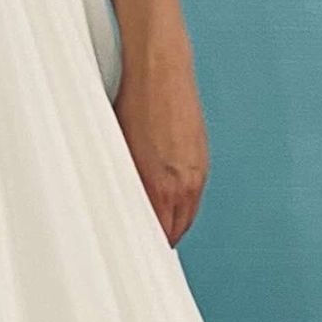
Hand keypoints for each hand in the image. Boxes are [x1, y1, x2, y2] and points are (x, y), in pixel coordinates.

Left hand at [113, 43, 209, 243]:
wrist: (160, 68)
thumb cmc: (134, 103)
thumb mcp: (119, 151)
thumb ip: (125, 186)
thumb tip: (119, 208)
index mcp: (160, 186)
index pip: (158, 236)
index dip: (144, 247)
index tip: (132, 252)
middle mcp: (185, 183)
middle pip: (175, 231)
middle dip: (159, 239)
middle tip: (139, 245)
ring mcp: (198, 171)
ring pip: (187, 215)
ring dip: (172, 223)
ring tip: (152, 227)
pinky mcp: (203, 158)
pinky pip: (194, 195)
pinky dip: (181, 204)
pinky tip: (166, 201)